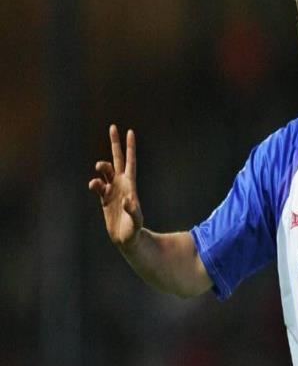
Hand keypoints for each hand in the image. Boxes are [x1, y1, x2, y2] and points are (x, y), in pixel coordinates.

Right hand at [89, 125, 143, 246]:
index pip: (131, 161)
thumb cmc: (135, 230)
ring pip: (105, 171)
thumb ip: (132, 210)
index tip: (130, 131)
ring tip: (98, 169)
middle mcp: (122, 183)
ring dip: (101, 166)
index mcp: (131, 184)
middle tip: (113, 126)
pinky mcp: (104, 198)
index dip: (130, 147)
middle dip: (115, 143)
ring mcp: (113, 190)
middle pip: (117, 159)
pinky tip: (93, 185)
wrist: (127, 239)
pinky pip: (97, 185)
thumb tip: (127, 200)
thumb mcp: (136, 221)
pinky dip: (94, 183)